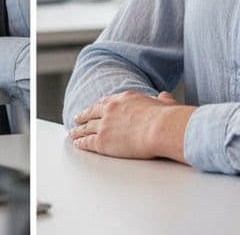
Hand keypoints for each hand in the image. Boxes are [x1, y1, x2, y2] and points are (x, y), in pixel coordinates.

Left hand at [68, 90, 194, 161]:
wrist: (160, 128)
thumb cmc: (167, 119)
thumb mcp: (165, 103)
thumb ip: (162, 100)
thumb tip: (164, 96)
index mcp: (125, 98)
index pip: (107, 102)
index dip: (98, 106)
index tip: (94, 109)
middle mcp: (111, 109)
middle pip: (92, 113)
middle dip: (83, 116)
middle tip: (76, 119)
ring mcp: (105, 125)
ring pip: (86, 127)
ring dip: (78, 130)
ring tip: (72, 133)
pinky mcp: (102, 141)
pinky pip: (87, 142)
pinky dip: (80, 142)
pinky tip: (76, 143)